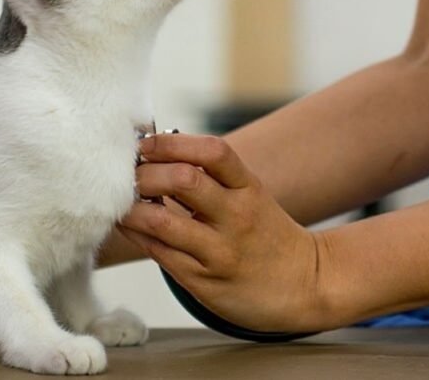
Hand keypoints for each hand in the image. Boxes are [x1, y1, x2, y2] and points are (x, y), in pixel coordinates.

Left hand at [119, 133, 328, 332]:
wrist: (306, 285)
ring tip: (122, 201)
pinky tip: (129, 225)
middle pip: (183, 180)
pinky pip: (160, 254)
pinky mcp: (204, 282)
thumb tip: (156, 153)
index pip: (212, 151)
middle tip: (127, 176)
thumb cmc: (267, 235)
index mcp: (249, 189)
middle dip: (145, 173)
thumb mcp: (250, 197)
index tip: (146, 144)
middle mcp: (237, 217)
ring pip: (162, 222)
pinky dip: (136, 234)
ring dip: (131, 207)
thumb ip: (212, 178)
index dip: (172, 142)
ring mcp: (220, 252)